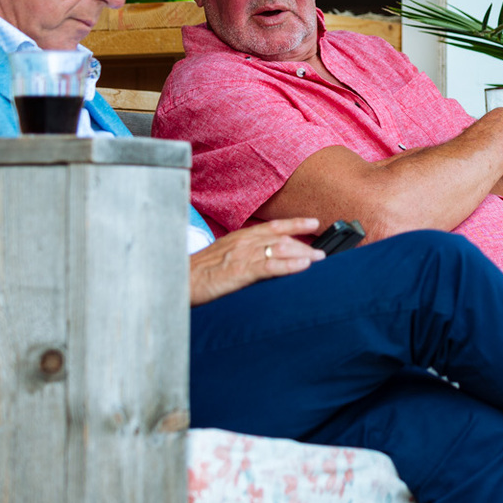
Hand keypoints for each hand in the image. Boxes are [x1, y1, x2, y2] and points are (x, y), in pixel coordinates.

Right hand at [190, 217, 324, 305]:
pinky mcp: (241, 271)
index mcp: (240, 237)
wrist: (180, 280)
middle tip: (322, 250)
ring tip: (319, 258)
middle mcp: (244, 242)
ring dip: (303, 253)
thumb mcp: (223, 256)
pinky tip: (303, 266)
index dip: (294, 223)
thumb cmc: (199, 272)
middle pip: (281, 238)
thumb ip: (243, 254)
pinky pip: (271, 266)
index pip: (272, 226)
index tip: (312, 222)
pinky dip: (289, 265)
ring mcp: (243, 255)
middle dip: (304, 243)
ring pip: (280, 249)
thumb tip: (263, 258)